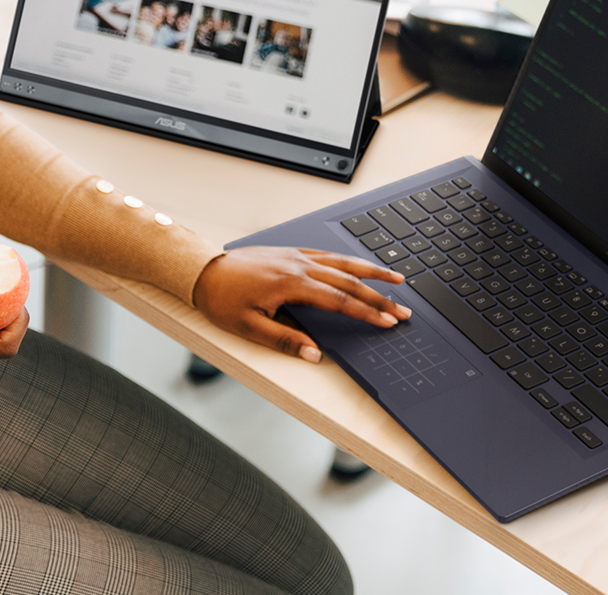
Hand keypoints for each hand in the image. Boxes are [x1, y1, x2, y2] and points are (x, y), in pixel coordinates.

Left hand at [192, 246, 411, 361]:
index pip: (339, 301)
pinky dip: (348, 260)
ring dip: (371, 272)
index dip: (366, 312)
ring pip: (342, 262)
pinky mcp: (291, 252)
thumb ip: (285, 341)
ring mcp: (296, 256)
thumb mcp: (249, 328)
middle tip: (403, 309)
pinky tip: (359, 265)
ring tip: (396, 278)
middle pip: (349, 281)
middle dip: (379, 296)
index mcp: (292, 284)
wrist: (204, 270)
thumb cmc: (223, 300)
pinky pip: (327, 253)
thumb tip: (316, 355)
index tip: (388, 321)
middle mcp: (299, 266)